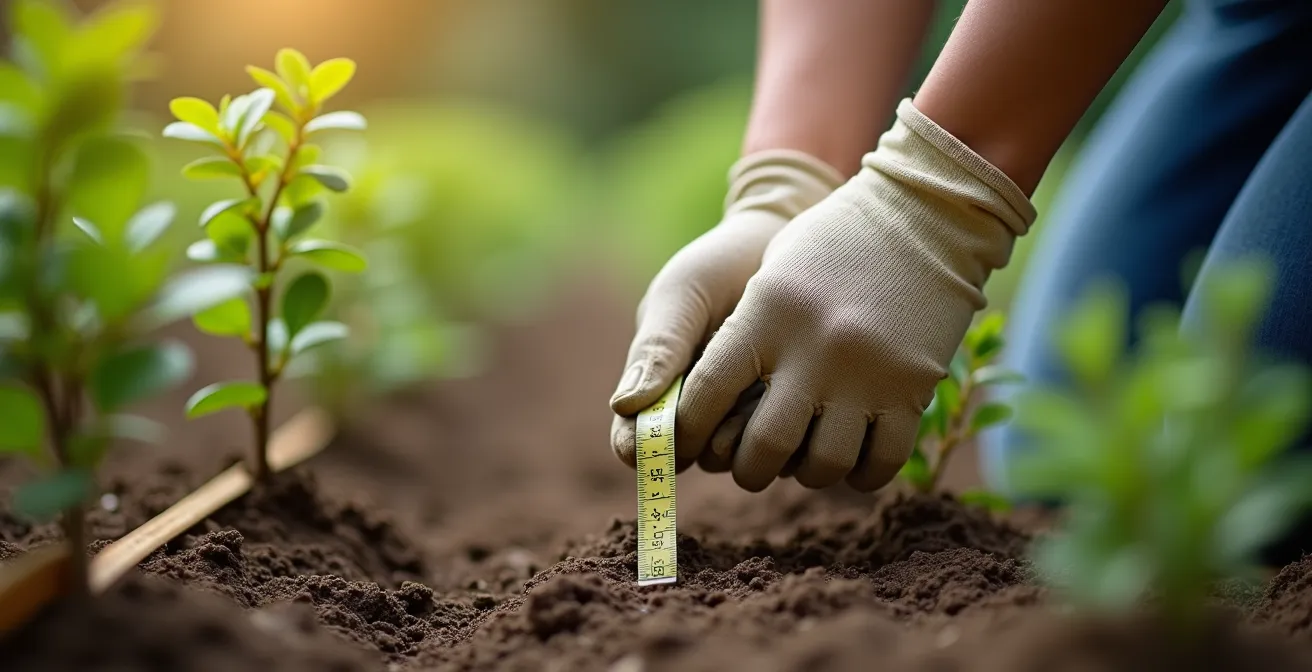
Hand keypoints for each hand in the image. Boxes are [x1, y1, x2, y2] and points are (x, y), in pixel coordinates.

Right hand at [609, 151, 843, 468]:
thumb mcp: (684, 295)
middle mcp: (694, 412)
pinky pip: (781, 442)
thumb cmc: (721, 265)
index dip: (643, 448)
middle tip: (726, 404)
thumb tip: (624, 405)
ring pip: (733, 455)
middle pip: (688, 456)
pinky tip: (797, 386)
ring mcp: (739, 417)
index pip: (633, 439)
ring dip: (745, 431)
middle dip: (702, 438)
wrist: (787, 243)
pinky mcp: (784, 416)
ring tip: (765, 387)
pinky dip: (783, 422)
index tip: (658, 440)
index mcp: (654, 386)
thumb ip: (659, 347)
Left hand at [677, 100, 1035, 491]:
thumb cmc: (834, 239)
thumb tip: (695, 395)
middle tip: (750, 465)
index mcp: (767, 314)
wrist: (926, 213)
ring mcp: (868, 373)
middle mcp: (814, 350)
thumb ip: (737, 331)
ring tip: (802, 460)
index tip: (686, 442)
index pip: (707, 392)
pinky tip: (852, 462)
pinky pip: (883, 461)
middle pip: (764, 447)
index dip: (688, 429)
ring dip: (807, 473)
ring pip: (824, 464)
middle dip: (748, 469)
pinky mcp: (914, 389)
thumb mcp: (772, 269)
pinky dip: (862, 473)